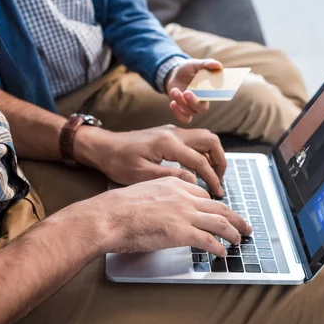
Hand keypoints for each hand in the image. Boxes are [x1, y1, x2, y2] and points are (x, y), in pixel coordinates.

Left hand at [74, 124, 226, 196]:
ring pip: (205, 138)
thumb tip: (194, 182)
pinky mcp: (169, 134)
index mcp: (168, 143)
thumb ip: (170, 177)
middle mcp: (174, 133)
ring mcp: (172, 131)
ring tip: (213, 176)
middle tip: (220, 181)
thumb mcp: (142, 175)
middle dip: (220, 161)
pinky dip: (203, 153)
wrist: (103, 147)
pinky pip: (194, 140)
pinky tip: (199, 170)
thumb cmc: (118, 162)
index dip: (212, 178)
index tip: (218, 192)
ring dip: (213, 156)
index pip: (200, 160)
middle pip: (210, 140)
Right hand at [92, 177, 251, 255]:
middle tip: (244, 226)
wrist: (109, 216)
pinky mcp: (182, 232)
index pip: (203, 195)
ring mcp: (184, 214)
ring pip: (220, 223)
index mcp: (174, 184)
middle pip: (219, 207)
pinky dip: (219, 248)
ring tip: (239, 240)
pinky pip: (208, 241)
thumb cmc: (118, 207)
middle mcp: (184, 197)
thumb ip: (159, 197)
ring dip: (233, 233)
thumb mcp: (143, 190)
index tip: (221, 213)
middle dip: (235, 218)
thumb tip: (163, 210)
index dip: (215, 207)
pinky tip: (222, 253)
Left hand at [166, 58, 222, 123]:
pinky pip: (183, 118)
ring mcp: (192, 107)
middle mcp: (202, 101)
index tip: (208, 90)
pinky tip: (172, 103)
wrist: (174, 75)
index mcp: (209, 91)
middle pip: (202, 109)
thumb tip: (219, 65)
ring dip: (181, 102)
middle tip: (187, 92)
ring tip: (174, 90)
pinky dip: (178, 113)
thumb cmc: (188, 69)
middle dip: (194, 102)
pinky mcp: (182, 110)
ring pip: (190, 112)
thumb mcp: (196, 64)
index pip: (216, 97)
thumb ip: (207, 63)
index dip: (216, 96)